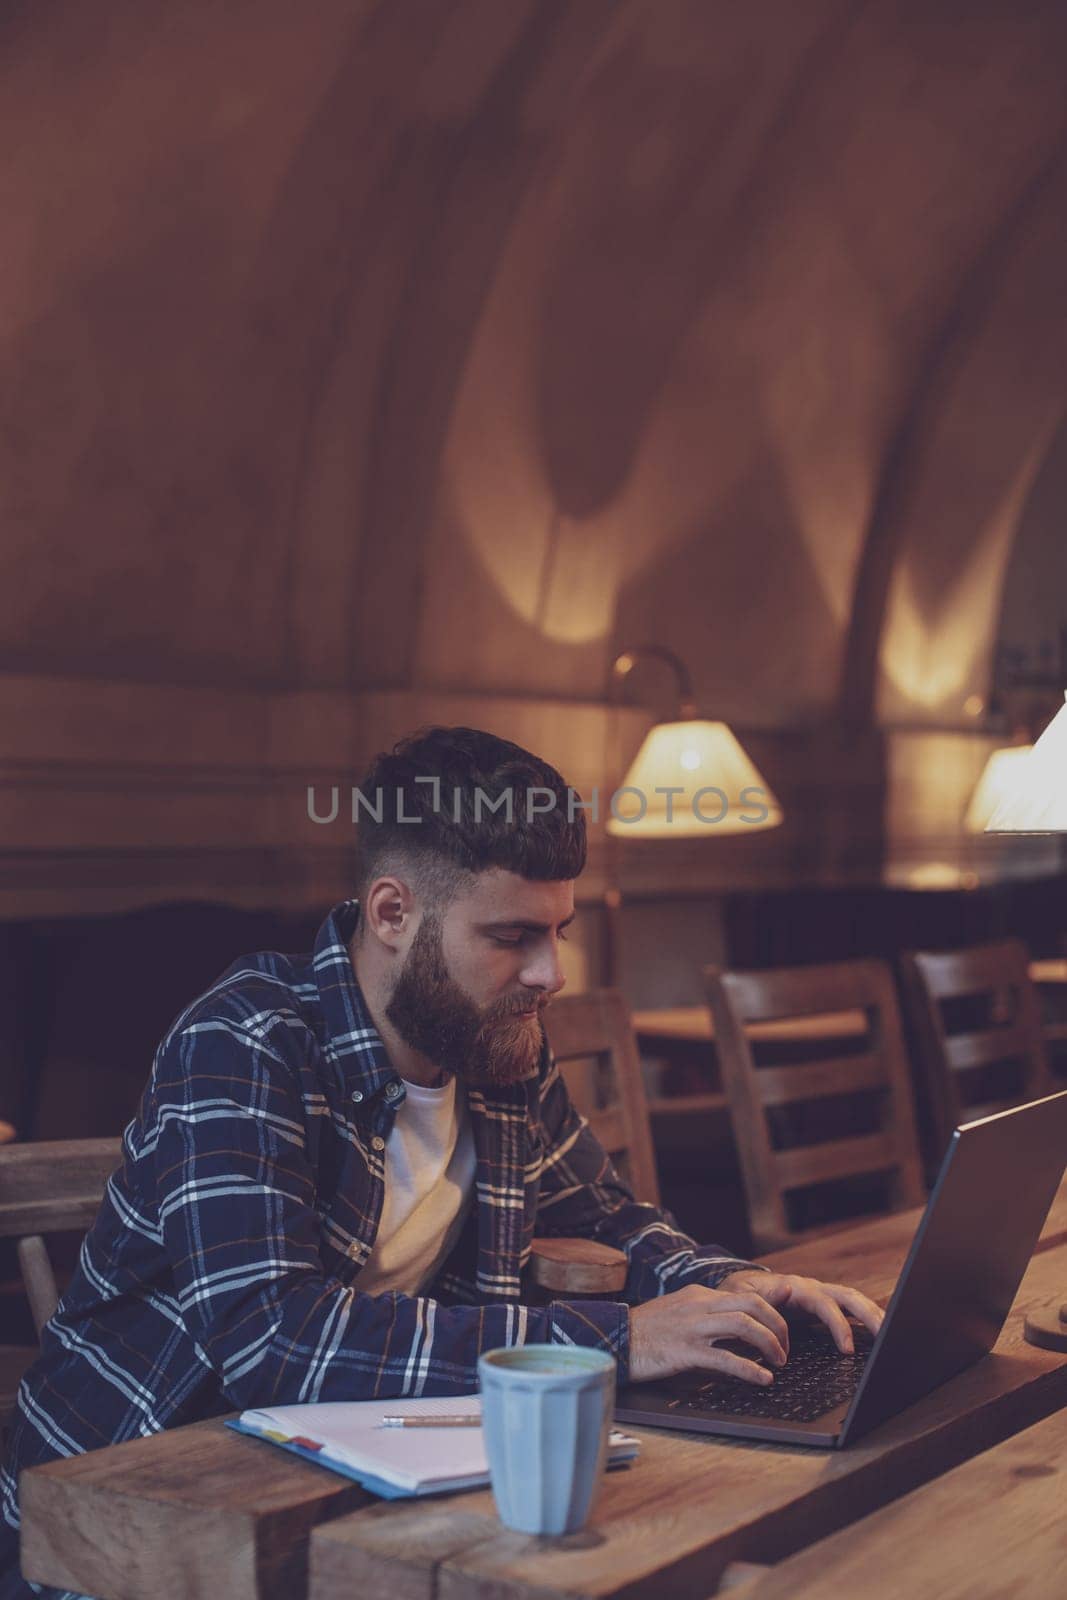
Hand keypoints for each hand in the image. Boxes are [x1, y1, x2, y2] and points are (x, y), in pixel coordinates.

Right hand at [628, 1281, 792, 1384]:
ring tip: (779, 1362)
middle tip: (785, 1348)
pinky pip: (726, 1358)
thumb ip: (705, 1313)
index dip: (771, 1312)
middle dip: (777, 1326)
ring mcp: (692, 1327)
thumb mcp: (677, 1311)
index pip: (745, 1296)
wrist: (614, 1338)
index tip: (782, 1330)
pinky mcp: (684, 1351)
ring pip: (744, 1326)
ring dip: (769, 1344)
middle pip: (752, 1305)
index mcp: (698, 1295)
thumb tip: (735, 1325)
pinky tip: (763, 1379)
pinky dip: (750, 1370)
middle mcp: (698, 1306)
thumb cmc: (645, 1330)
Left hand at [715, 1269, 883, 1353]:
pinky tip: (881, 1335)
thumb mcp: (744, 1297)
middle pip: (849, 1297)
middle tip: (887, 1339)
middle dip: (870, 1315)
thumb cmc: (742, 1296)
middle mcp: (814, 1289)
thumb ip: (763, 1297)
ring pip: (855, 1301)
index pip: (825, 1303)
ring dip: (875, 1316)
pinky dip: (867, 1320)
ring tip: (892, 1337)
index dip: (838, 1325)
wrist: (740, 1290)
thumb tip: (786, 1291)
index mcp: (797, 1287)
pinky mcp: (825, 1308)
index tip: (847, 1350)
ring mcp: (821, 1297)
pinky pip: (851, 1311)